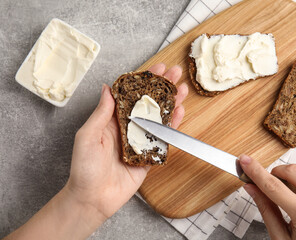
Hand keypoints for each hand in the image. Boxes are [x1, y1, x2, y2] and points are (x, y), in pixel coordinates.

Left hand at [66, 63, 187, 220]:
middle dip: (163, 87)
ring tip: (183, 89)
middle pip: (149, 103)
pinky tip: (180, 113)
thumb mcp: (88, 135)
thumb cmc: (85, 167)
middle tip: (176, 73)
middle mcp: (129, 127)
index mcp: (113, 120)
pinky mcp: (150, 156)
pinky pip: (163, 138)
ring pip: (159, 118)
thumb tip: (107, 88)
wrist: (93, 198)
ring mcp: (141, 141)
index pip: (132, 95)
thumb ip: (101, 112)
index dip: (145, 80)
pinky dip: (173, 126)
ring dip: (172, 103)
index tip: (158, 68)